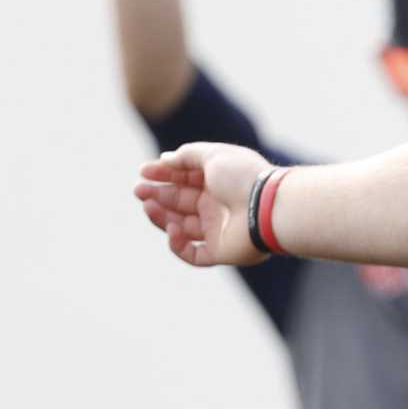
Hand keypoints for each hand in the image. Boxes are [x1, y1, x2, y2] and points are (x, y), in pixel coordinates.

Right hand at [134, 142, 267, 266]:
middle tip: (138, 190)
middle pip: (180, 202)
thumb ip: (187, 155)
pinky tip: (172, 229)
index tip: (143, 171)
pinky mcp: (221, 252)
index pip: (185, 179)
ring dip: (161, 216)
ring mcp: (219, 230)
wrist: (268, 208)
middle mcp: (219, 206)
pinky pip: (193, 254)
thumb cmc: (243, 178)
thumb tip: (166, 159)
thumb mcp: (213, 155)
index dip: (164, 174)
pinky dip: (178, 245)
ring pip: (182, 227)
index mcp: (219, 183)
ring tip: (148, 205)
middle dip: (157, 195)